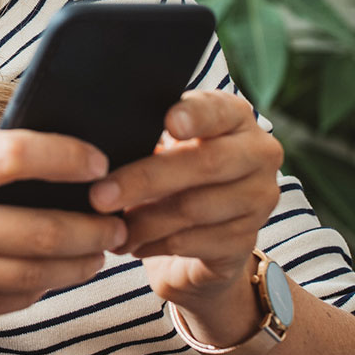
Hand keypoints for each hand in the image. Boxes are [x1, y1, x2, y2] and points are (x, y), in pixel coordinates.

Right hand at [0, 117, 127, 320]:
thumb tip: (9, 147)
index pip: (18, 156)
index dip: (70, 157)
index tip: (98, 159)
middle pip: (41, 229)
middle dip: (93, 226)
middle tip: (117, 219)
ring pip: (28, 275)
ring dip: (73, 265)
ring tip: (94, 253)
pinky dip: (30, 292)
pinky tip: (45, 279)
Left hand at [88, 89, 283, 343]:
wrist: (203, 241)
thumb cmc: (173, 178)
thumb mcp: (163, 148)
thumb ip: (148, 135)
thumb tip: (96, 140)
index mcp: (235, 118)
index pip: (219, 110)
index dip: (196, 116)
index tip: (168, 123)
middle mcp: (258, 155)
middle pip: (204, 164)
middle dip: (144, 180)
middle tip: (98, 196)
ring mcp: (258, 200)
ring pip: (194, 208)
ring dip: (142, 220)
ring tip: (108, 226)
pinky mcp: (244, 241)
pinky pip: (192, 242)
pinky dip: (153, 243)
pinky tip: (131, 243)